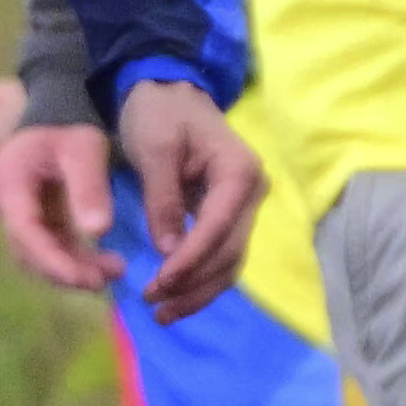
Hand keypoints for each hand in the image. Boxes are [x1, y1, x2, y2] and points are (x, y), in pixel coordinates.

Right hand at [0, 117, 123, 296]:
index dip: (51, 259)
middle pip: (27, 251)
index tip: (86, 279)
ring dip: (73, 270)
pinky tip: (106, 265)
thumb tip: (99, 231)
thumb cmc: (68, 131)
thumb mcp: (85, 149)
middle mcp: (4, 205)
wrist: (54, 124)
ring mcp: (17, 217)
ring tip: (115, 269)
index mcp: (10, 182)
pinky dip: (75, 261)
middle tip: (107, 278)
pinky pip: (50, 250)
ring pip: (38, 256)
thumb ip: (90, 186)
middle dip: (66, 271)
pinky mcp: (33, 225)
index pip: (24, 229)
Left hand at [108, 79, 261, 314]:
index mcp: (239, 172)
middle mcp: (251, 193)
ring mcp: (242, 205)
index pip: (220, 227)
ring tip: (162, 313)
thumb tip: (169, 251)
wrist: (167, 92)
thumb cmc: (160, 113)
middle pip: (231, 252)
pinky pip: (219, 253)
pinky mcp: (226, 214)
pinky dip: (199, 278)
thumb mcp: (155, 150)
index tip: (160, 283)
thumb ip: (163, 199)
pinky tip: (174, 298)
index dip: (192, 260)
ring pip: (229, 260)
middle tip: (154, 304)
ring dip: (199, 290)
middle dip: (195, 283)